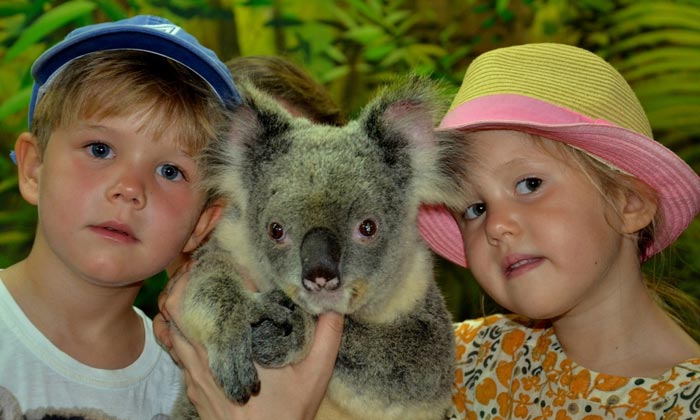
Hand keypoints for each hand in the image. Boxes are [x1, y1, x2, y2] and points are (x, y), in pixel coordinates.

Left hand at [154, 267, 343, 419]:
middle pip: (178, 305)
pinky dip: (178, 329)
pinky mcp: (191, 386)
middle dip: (188, 279)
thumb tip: (335, 304)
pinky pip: (174, 349)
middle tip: (204, 265)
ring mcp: (193, 373)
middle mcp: (206, 356)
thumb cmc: (286, 413)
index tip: (231, 258)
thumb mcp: (315, 374)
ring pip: (170, 326)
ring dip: (180, 303)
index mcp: (235, 345)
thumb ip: (327, 336)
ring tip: (196, 286)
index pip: (218, 297)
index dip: (221, 271)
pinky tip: (196, 324)